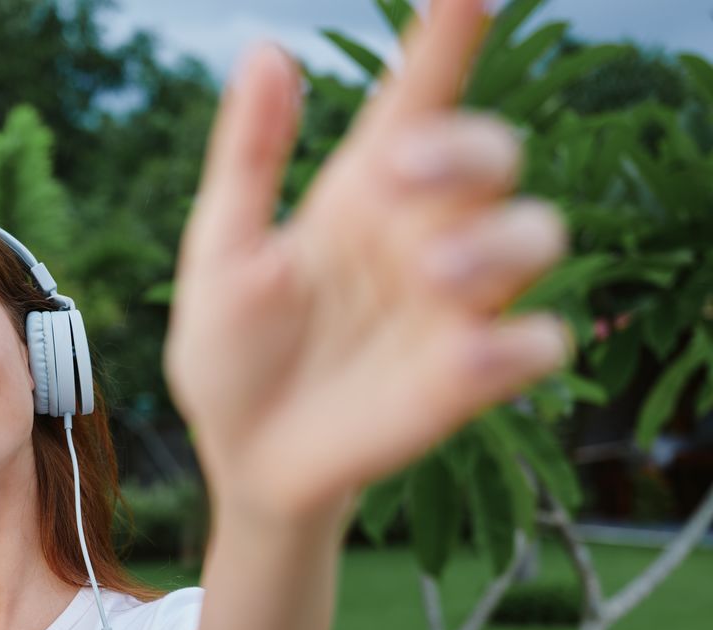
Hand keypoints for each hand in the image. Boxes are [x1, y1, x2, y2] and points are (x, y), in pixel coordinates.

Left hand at [165, 0, 571, 520]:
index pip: (417, 100)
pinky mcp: (471, 375)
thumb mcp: (222, 253)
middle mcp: (420, 233)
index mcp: (361, 193)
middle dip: (465, 150)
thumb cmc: (230, 351)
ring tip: (434, 270)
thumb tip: (267, 51)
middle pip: (491, 155)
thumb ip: (249, 159)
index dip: (445, 43)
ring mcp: (453, 305)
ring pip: (536, 236)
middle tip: (401, 170)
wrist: (242, 456)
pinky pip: (535, 344)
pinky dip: (517, 345)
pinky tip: (468, 357)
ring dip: (500, 242)